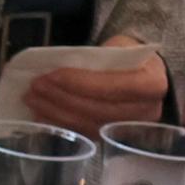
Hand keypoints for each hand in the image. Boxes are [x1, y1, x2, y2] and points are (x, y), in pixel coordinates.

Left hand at [21, 40, 173, 134]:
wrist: (145, 73)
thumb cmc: (129, 56)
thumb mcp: (118, 47)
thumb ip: (97, 59)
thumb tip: (57, 68)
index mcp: (152, 84)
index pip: (112, 86)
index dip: (79, 82)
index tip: (51, 75)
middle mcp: (147, 112)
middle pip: (97, 109)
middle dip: (61, 98)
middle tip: (34, 87)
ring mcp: (131, 129)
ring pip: (88, 124)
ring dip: (55, 112)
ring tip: (32, 99)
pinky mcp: (115, 138)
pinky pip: (84, 134)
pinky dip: (60, 124)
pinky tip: (41, 116)